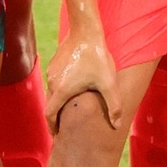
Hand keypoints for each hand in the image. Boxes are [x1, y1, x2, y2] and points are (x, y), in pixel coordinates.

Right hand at [43, 17, 118, 131]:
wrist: (85, 31)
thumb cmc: (96, 58)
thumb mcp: (108, 83)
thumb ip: (113, 105)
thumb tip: (117, 125)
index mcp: (61, 90)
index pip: (50, 114)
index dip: (52, 127)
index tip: (57, 135)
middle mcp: (52, 82)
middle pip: (50, 104)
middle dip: (56, 117)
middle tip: (64, 126)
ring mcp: (51, 71)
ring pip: (52, 92)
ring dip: (59, 101)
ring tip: (70, 107)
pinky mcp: (54, 63)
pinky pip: (55, 81)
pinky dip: (60, 89)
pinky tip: (73, 87)